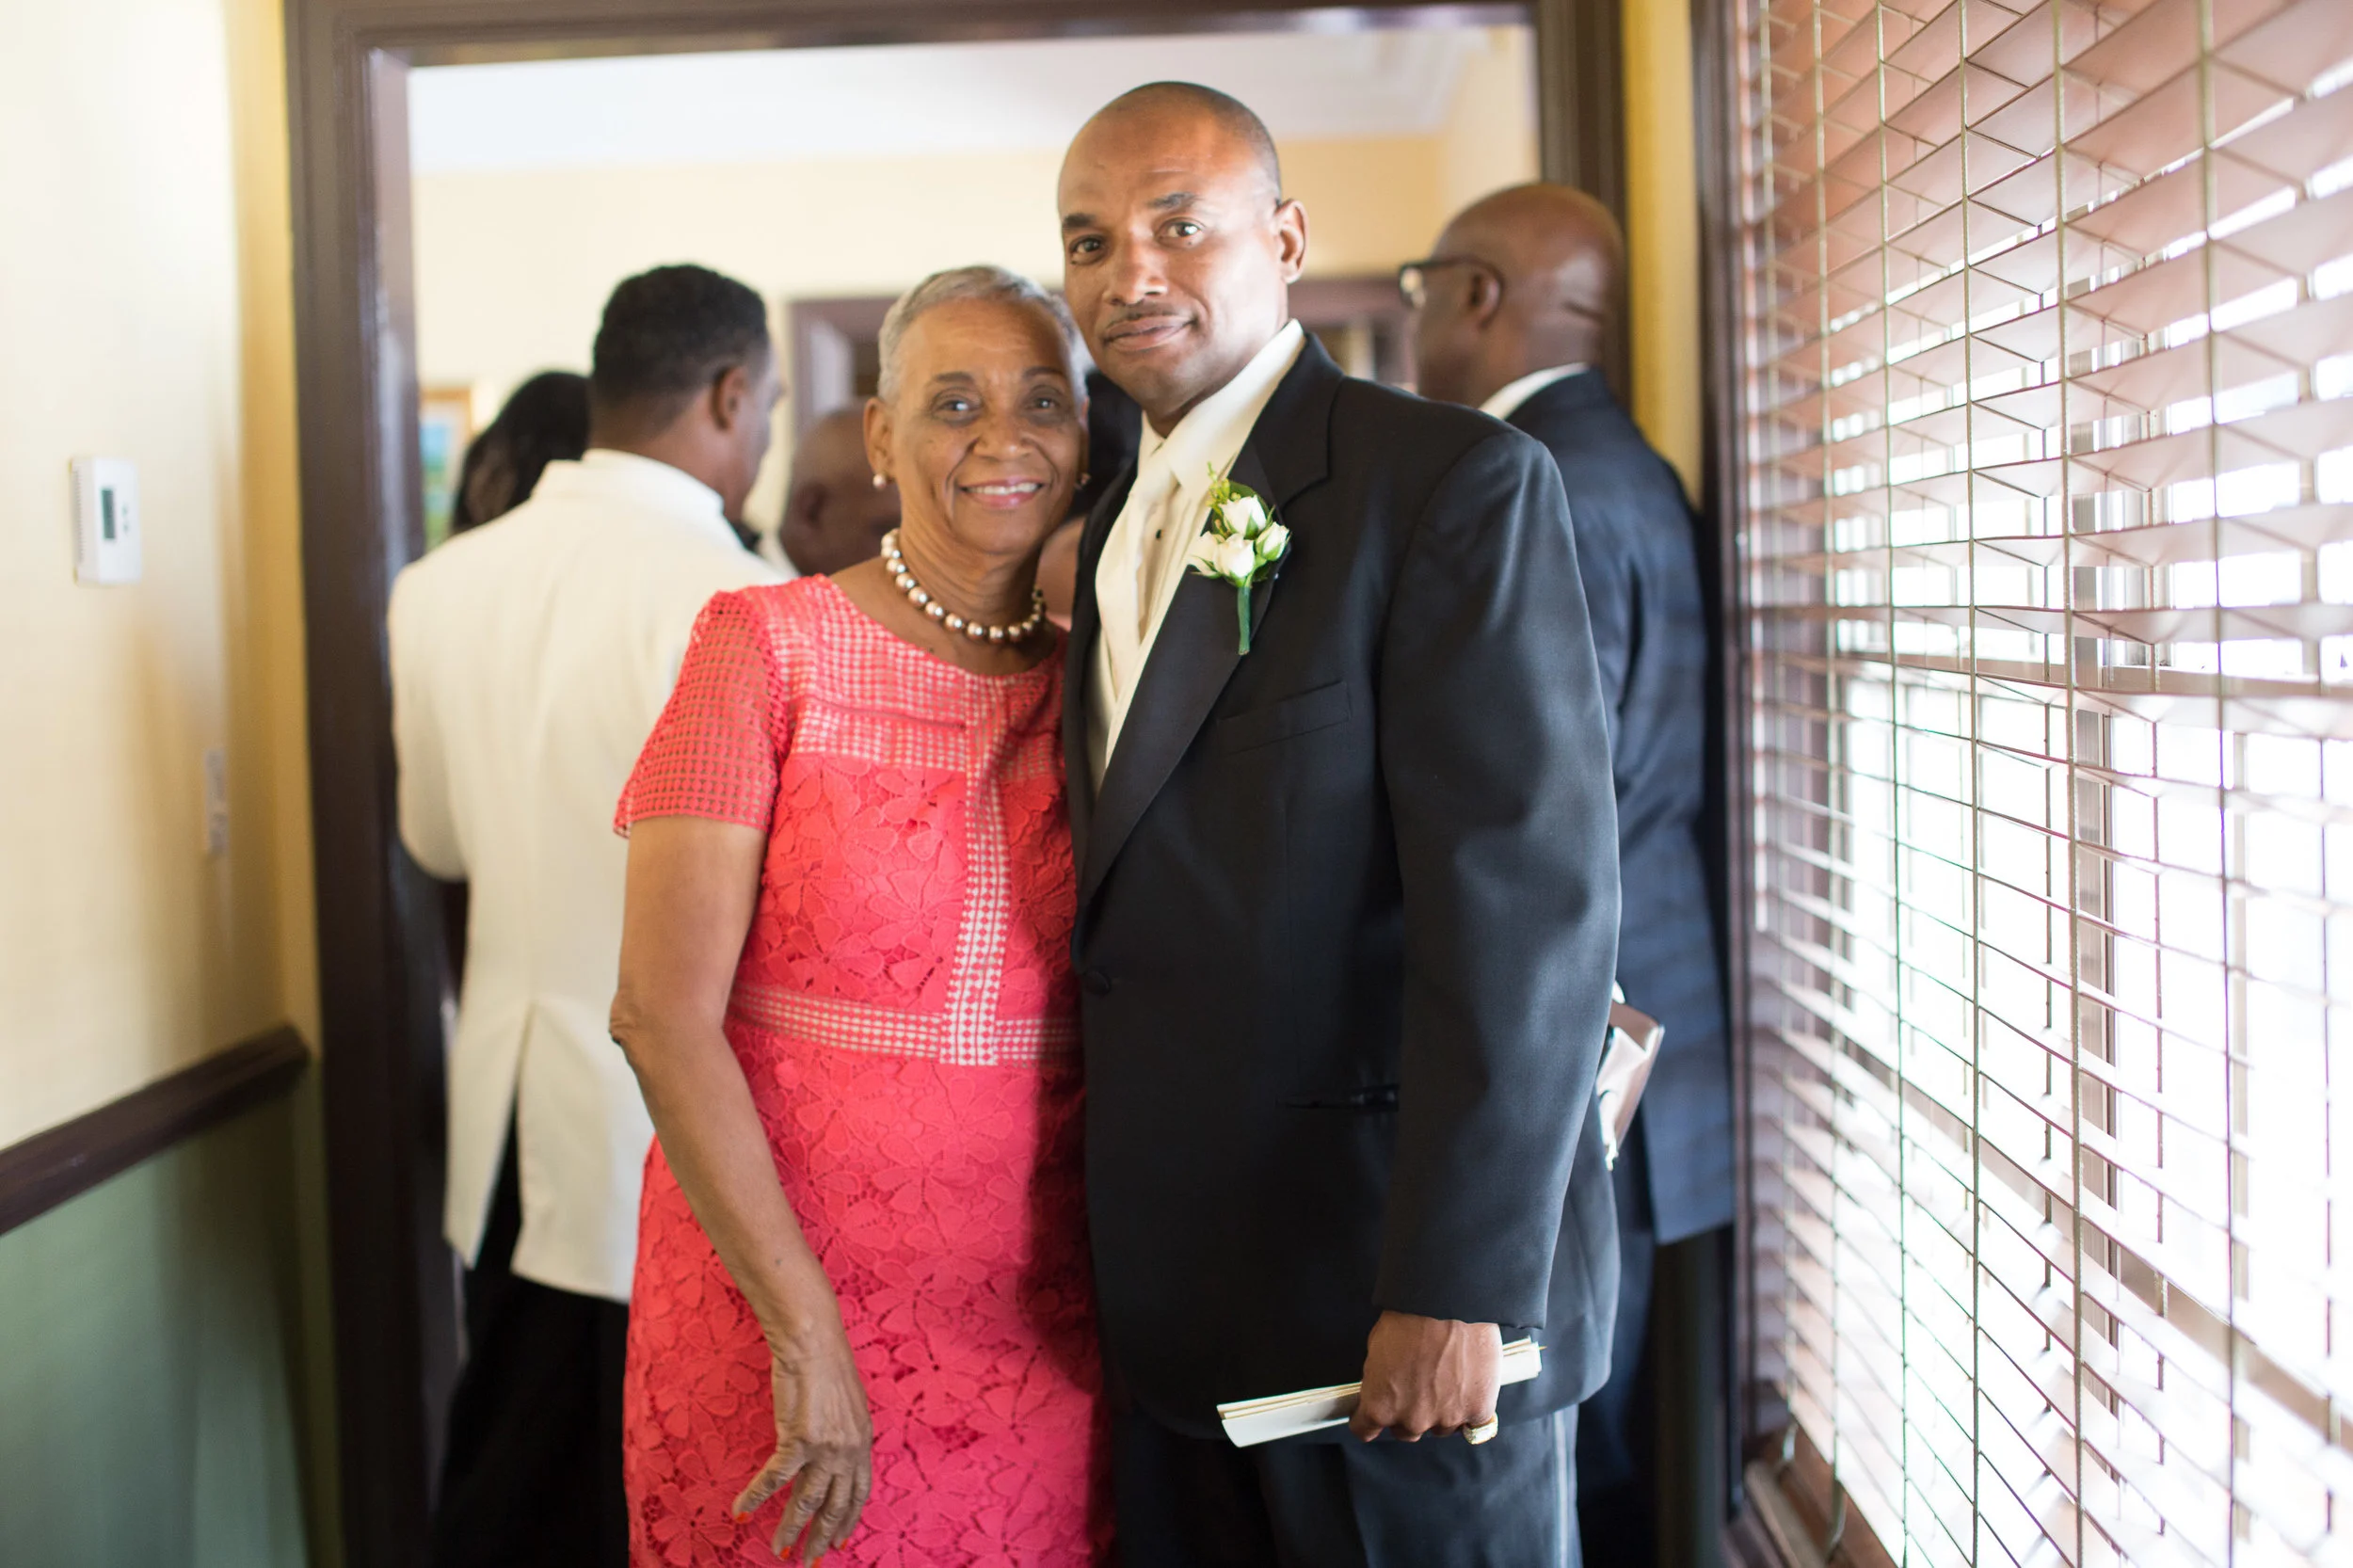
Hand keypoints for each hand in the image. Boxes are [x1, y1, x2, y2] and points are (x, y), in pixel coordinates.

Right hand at [731, 1319, 874, 1561]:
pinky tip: (741, 1512)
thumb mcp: (848, 1403)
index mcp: (862, 1440)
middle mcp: (849, 1448)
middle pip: (837, 1506)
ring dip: (790, 1529)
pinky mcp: (799, 1439)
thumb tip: (834, 1453)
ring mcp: (826, 1446)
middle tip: (809, 1562)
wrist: (812, 1340)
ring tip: (778, 1551)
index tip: (840, 1542)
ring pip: (807, 1502)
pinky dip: (755, 1498)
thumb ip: (844, 1433)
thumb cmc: (825, 1363)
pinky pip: (774, 1479)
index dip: (849, 1520)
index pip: (859, 1492)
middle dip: (821, 1538)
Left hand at [1349, 1310, 1501, 1441]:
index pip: (1366, 1429)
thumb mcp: (1375, 1348)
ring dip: (1441, 1412)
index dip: (1367, 1420)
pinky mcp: (1478, 1411)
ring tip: (1447, 1380)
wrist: (1448, 1304)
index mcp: (1380, 1406)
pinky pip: (1475, 1426)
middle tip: (1416, 1387)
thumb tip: (1383, 1384)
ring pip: (1441, 1428)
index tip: (1371, 1416)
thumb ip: (1379, 1379)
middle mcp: (1412, 1420)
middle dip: (1408, 1413)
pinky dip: (1472, 1412)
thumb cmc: (1409, 1319)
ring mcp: (1446, 1419)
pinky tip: (1470, 1392)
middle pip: (1406, 1431)